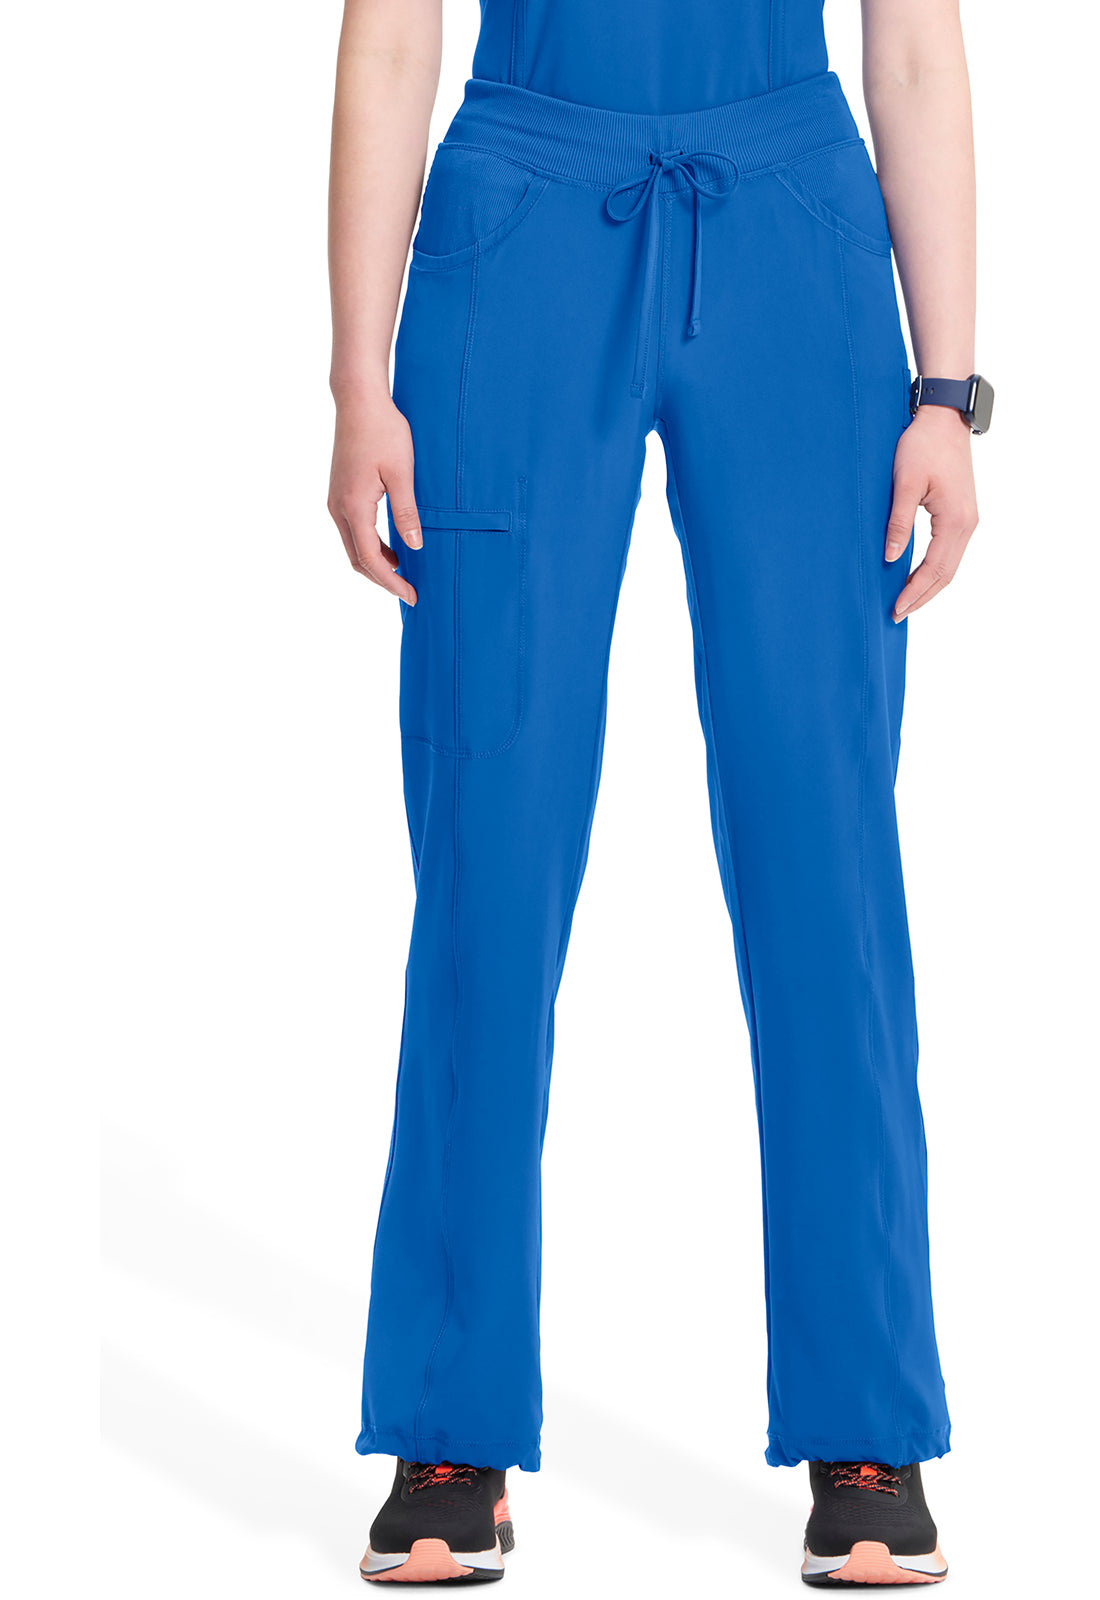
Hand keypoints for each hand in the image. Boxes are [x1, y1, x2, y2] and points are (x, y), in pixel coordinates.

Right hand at [327, 389, 422, 603]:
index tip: (412, 595)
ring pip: (353, 547)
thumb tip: (415, 547)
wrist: (359, 401)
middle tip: (409, 591)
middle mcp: (338, 508)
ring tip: (403, 574)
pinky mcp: (340, 493)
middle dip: (382, 580)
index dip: (391, 582)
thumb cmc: (384, 431)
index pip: (370, 559)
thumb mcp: (402, 473)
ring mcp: (336, 501)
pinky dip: (370, 546)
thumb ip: (407, 512)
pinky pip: (353, 531)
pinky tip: (392, 548)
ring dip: (376, 564)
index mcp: (353, 506)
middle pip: (357, 559)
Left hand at [885, 405, 978, 620]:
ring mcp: (968, 519)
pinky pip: (950, 551)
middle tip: (897, 615)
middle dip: (922, 597)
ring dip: (929, 586)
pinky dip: (934, 569)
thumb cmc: (922, 445)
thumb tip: (890, 557)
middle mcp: (967, 524)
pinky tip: (917, 576)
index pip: (934, 569)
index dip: (914, 592)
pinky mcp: (962, 513)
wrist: (945, 418)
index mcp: (955, 520)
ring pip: (950, 565)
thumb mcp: (905, 483)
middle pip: (946, 574)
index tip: (895, 609)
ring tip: (906, 602)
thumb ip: (899, 522)